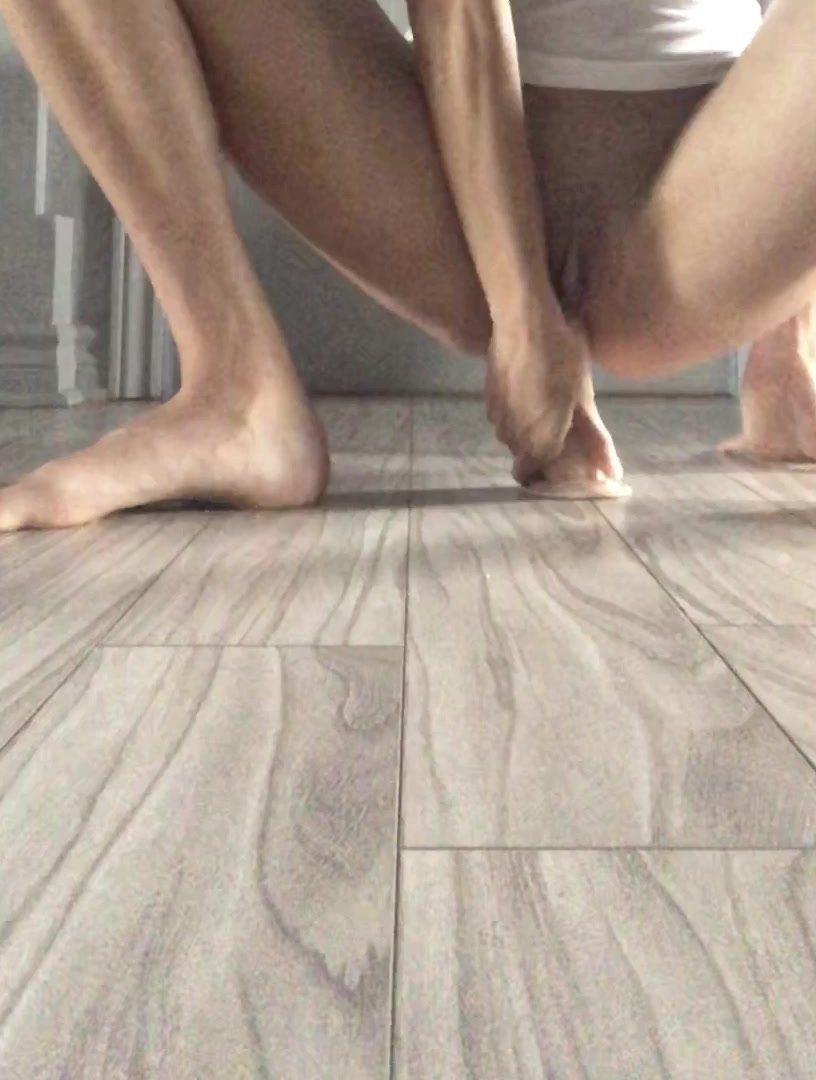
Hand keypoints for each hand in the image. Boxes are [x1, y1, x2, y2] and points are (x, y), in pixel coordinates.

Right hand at [486, 314, 589, 479]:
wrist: (523, 320)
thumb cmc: (561, 357)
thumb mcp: (583, 398)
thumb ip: (596, 441)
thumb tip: (613, 475)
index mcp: (538, 440)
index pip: (526, 476)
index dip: (540, 474)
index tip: (556, 460)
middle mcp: (512, 434)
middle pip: (522, 454)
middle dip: (538, 447)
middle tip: (559, 424)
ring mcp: (496, 416)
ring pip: (511, 434)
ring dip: (526, 427)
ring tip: (544, 401)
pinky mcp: (488, 396)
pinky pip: (502, 415)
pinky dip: (515, 410)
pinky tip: (529, 387)